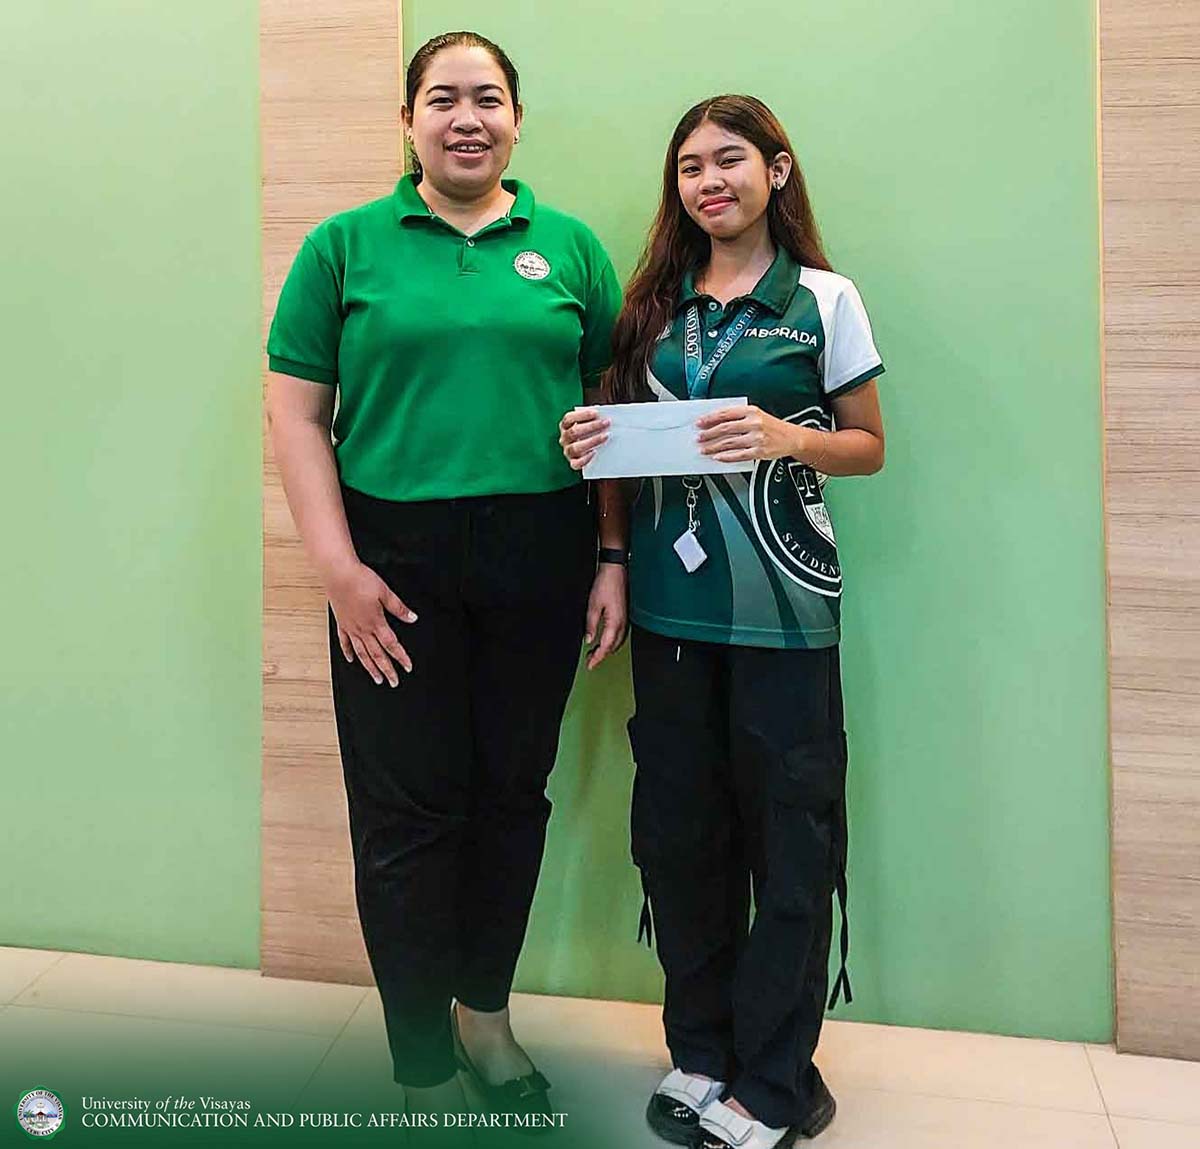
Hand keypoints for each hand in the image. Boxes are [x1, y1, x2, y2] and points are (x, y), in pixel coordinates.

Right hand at [327, 560, 417, 685]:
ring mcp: (350, 628)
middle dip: (387, 670)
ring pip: (362, 653)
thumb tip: (412, 618)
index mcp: (376, 622)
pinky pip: (345, 642)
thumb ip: (399, 608)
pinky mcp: (341, 623)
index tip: (408, 667)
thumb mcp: (385, 592)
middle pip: (377, 654)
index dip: (401, 657)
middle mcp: (363, 629)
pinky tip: (351, 660)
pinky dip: (348, 652)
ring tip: (376, 678)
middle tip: (393, 682)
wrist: (338, 573)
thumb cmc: (361, 580)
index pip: (392, 645)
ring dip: (370, 667)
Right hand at [559, 407, 610, 470]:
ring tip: (605, 436)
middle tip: (606, 423)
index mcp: (565, 426)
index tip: (596, 413)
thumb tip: (605, 414)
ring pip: (575, 447)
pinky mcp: (573, 463)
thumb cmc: (592, 433)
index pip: (569, 418)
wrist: (592, 453)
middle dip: (592, 426)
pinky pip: (576, 463)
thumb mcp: (590, 424)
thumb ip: (594, 419)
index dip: (582, 415)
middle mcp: (564, 439)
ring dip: (592, 441)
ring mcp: (567, 451)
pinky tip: (595, 452)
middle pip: (574, 432)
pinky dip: (585, 458)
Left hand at [584, 563, 627, 669]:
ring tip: (594, 651)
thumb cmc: (606, 584)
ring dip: (606, 648)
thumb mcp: (592, 606)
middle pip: (613, 647)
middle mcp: (623, 623)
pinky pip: (619, 634)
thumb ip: (591, 625)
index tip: (590, 665)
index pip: (606, 647)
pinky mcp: (624, 615)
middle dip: (602, 655)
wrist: (615, 571)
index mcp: (615, 623)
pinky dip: (611, 641)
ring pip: (617, 642)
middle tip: (589, 659)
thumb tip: (589, 639)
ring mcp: (625, 619)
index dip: (597, 658)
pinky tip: (604, 639)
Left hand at [696, 405, 808, 462]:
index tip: (699, 423)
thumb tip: (715, 423)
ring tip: (704, 449)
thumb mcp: (757, 415)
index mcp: (751, 411)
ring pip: (729, 443)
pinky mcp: (759, 451)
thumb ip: (738, 417)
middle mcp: (754, 423)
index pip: (725, 413)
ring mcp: (757, 438)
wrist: (792, 437)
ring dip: (714, 447)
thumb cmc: (772, 426)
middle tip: (699, 438)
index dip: (710, 418)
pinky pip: (738, 455)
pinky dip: (726, 457)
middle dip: (708, 434)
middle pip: (725, 429)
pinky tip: (718, 457)